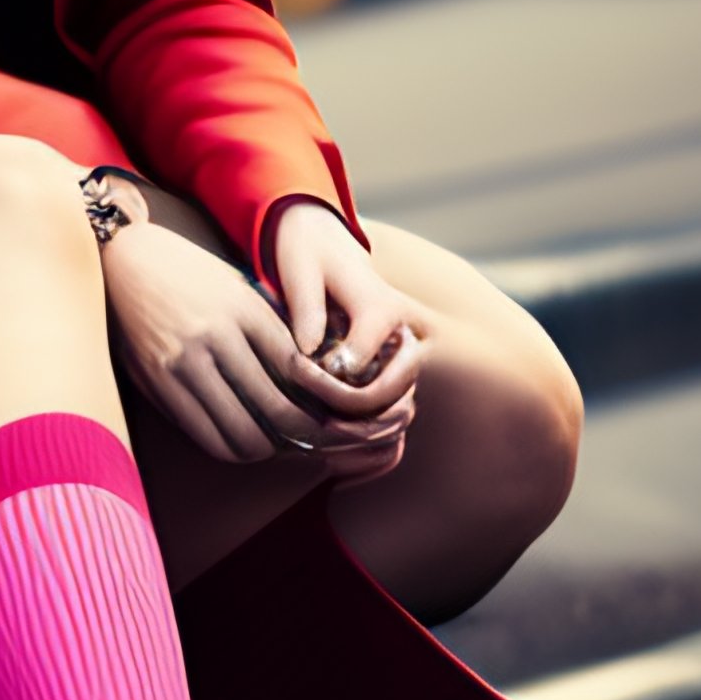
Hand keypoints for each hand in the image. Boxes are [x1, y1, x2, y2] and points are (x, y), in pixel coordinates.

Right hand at [100, 214, 420, 473]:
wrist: (121, 259)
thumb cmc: (187, 273)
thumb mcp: (236, 289)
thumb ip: (269, 330)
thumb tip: (311, 381)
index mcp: (242, 309)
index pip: (298, 372)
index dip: (322, 402)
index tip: (333, 415)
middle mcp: (214, 337)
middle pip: (277, 410)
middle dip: (304, 435)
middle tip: (315, 442)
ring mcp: (182, 364)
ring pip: (242, 434)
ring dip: (267, 449)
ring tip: (276, 446)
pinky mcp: (156, 384)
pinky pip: (205, 435)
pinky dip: (230, 447)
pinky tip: (240, 440)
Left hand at [259, 198, 426, 480]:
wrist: (324, 244)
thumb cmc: (307, 254)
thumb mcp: (300, 267)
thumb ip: (307, 307)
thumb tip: (308, 354)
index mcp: (382, 306)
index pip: (366, 355)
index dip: (330, 375)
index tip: (296, 370)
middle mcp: (403, 335)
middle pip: (396, 392)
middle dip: (352, 409)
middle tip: (311, 413)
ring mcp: (402, 359)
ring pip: (400, 412)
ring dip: (363, 433)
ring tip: (320, 434)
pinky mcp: (393, 375)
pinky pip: (396, 421)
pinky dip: (374, 444)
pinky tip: (337, 455)